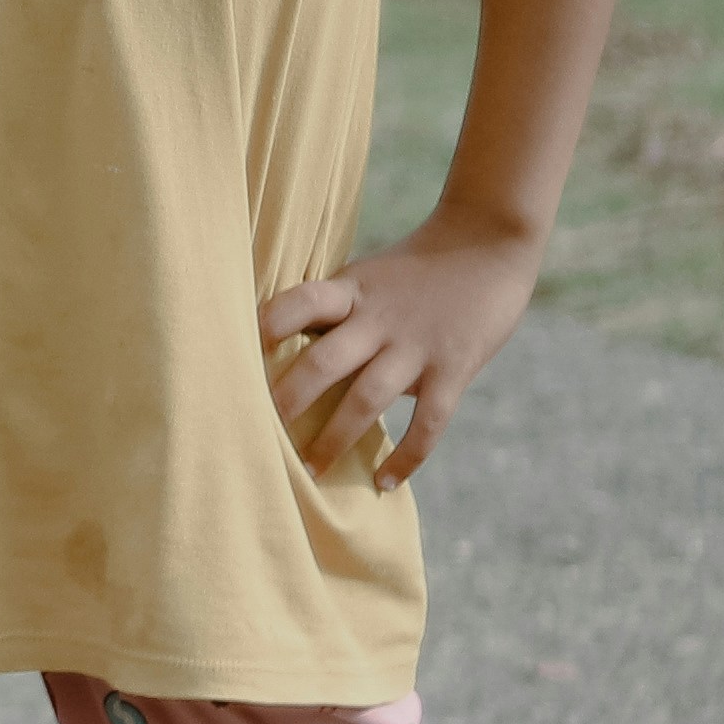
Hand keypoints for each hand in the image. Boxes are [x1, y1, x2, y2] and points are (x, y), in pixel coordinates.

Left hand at [260, 224, 543, 483]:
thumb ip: (334, 312)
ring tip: (307, 470)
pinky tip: (384, 482)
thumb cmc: (415, 268)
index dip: (269, 325)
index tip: (234, 354)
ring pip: (367, 399)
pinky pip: (428, 423)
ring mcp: (417, 345)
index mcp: (351, 290)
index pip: (301, 303)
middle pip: (324, 362)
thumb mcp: (366, 277)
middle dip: (289, 401)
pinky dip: (406, 457)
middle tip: (255, 432)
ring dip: (335, 439)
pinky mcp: (454, 368)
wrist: (489, 241)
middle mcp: (379, 319)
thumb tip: (280, 351)